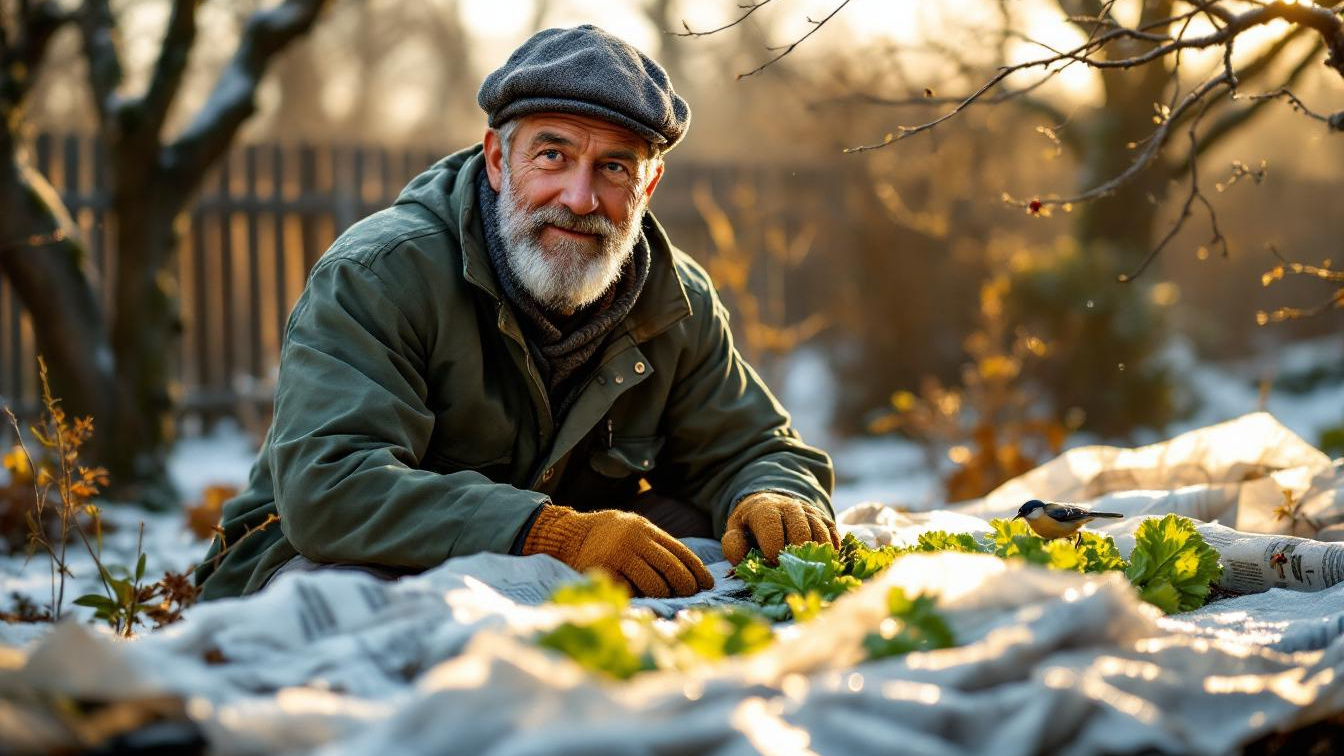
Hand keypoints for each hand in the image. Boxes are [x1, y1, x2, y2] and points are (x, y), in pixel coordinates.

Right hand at [521, 506, 713, 597]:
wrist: (567, 535)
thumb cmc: (608, 537)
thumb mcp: (633, 531)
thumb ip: (655, 546)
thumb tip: (689, 574)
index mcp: (645, 528)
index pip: (680, 551)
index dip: (697, 570)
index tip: (708, 585)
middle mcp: (635, 539)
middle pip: (672, 568)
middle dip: (686, 586)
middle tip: (690, 596)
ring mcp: (619, 555)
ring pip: (655, 584)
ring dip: (664, 596)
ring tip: (664, 598)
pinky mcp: (605, 572)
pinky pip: (632, 592)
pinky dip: (641, 599)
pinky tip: (643, 601)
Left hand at [721, 492, 839, 564]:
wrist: (770, 504)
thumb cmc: (751, 525)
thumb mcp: (735, 531)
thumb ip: (734, 545)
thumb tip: (742, 561)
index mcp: (765, 509)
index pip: (773, 531)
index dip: (773, 552)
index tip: (771, 565)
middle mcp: (791, 507)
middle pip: (801, 533)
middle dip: (797, 556)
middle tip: (792, 572)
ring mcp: (810, 512)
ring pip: (820, 533)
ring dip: (816, 556)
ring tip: (809, 571)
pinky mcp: (824, 519)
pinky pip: (833, 534)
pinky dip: (832, 551)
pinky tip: (825, 564)